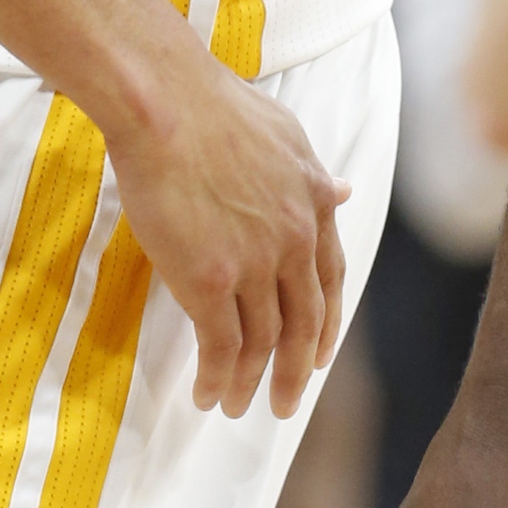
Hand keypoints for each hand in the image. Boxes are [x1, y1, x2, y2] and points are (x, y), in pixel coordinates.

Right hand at [107, 52, 348, 420]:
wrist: (164, 101)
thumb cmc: (209, 102)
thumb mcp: (281, 133)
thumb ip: (312, 173)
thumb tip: (344, 190)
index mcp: (313, 204)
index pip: (329, 279)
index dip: (326, 323)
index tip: (320, 354)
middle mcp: (294, 241)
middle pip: (303, 323)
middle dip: (297, 371)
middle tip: (287, 404)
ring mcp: (254, 264)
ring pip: (262, 343)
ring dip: (251, 383)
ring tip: (234, 406)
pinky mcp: (210, 280)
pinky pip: (220, 346)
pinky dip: (216, 378)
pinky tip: (206, 394)